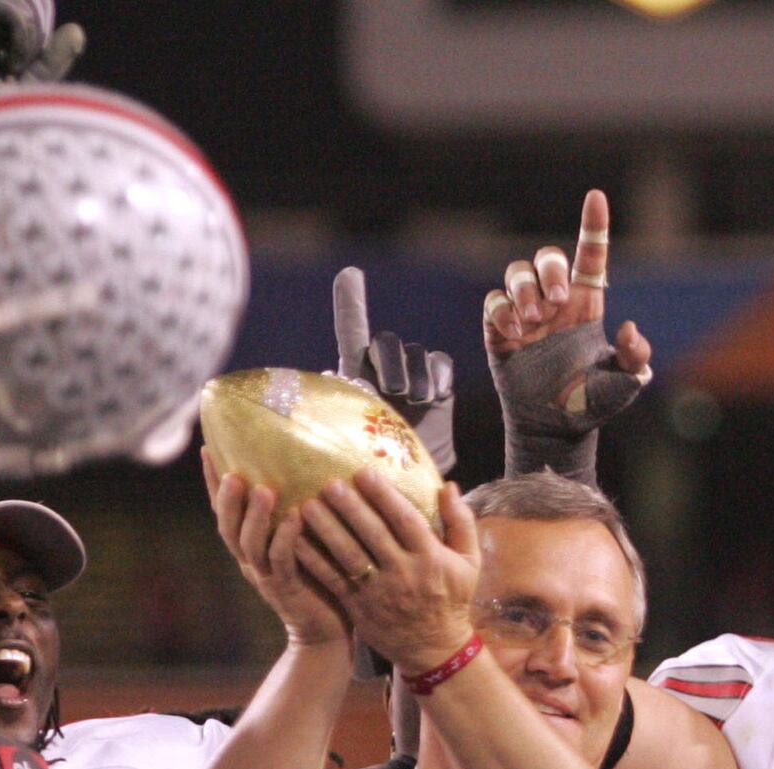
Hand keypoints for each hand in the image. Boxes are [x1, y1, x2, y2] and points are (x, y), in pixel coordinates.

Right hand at [202, 448, 349, 648]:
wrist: (327, 632)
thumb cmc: (320, 578)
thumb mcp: (302, 541)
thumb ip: (295, 510)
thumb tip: (306, 465)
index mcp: (249, 547)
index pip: (224, 511)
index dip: (212, 482)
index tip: (208, 448)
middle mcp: (250, 562)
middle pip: (227, 527)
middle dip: (226, 498)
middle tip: (231, 471)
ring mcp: (266, 578)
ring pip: (250, 544)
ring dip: (255, 516)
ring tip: (262, 488)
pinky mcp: (288, 591)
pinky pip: (282, 562)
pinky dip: (286, 538)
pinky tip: (295, 516)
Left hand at [296, 470, 478, 673]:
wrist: (434, 649)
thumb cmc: (452, 598)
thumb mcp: (470, 561)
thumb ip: (461, 522)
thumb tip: (448, 486)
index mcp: (430, 557)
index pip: (405, 520)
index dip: (384, 496)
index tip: (364, 472)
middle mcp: (403, 572)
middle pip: (372, 534)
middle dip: (349, 508)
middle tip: (329, 483)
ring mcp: (378, 592)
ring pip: (348, 555)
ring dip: (326, 530)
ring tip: (307, 505)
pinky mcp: (359, 607)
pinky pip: (333, 579)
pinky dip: (315, 560)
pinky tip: (297, 540)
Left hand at [333, 267, 456, 474]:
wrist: (413, 492)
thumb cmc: (372, 470)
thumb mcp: (345, 437)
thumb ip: (341, 402)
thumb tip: (333, 373)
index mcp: (357, 376)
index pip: (352, 330)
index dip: (352, 300)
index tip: (350, 273)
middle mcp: (386, 371)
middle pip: (389, 343)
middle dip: (390, 363)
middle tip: (393, 393)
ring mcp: (415, 378)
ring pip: (414, 354)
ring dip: (412, 378)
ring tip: (412, 404)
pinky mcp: (440, 387)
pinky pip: (438, 364)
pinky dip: (434, 378)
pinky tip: (431, 399)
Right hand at [482, 190, 651, 483]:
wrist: (555, 429)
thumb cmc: (592, 404)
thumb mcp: (625, 383)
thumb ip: (636, 357)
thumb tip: (629, 328)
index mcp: (587, 305)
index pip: (591, 256)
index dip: (594, 225)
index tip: (596, 198)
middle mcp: (555, 304)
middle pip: (547, 258)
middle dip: (549, 270)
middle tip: (556, 302)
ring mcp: (526, 316)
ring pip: (516, 274)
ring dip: (523, 290)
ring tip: (533, 321)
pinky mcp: (500, 333)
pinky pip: (493, 304)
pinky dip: (501, 311)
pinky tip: (516, 334)